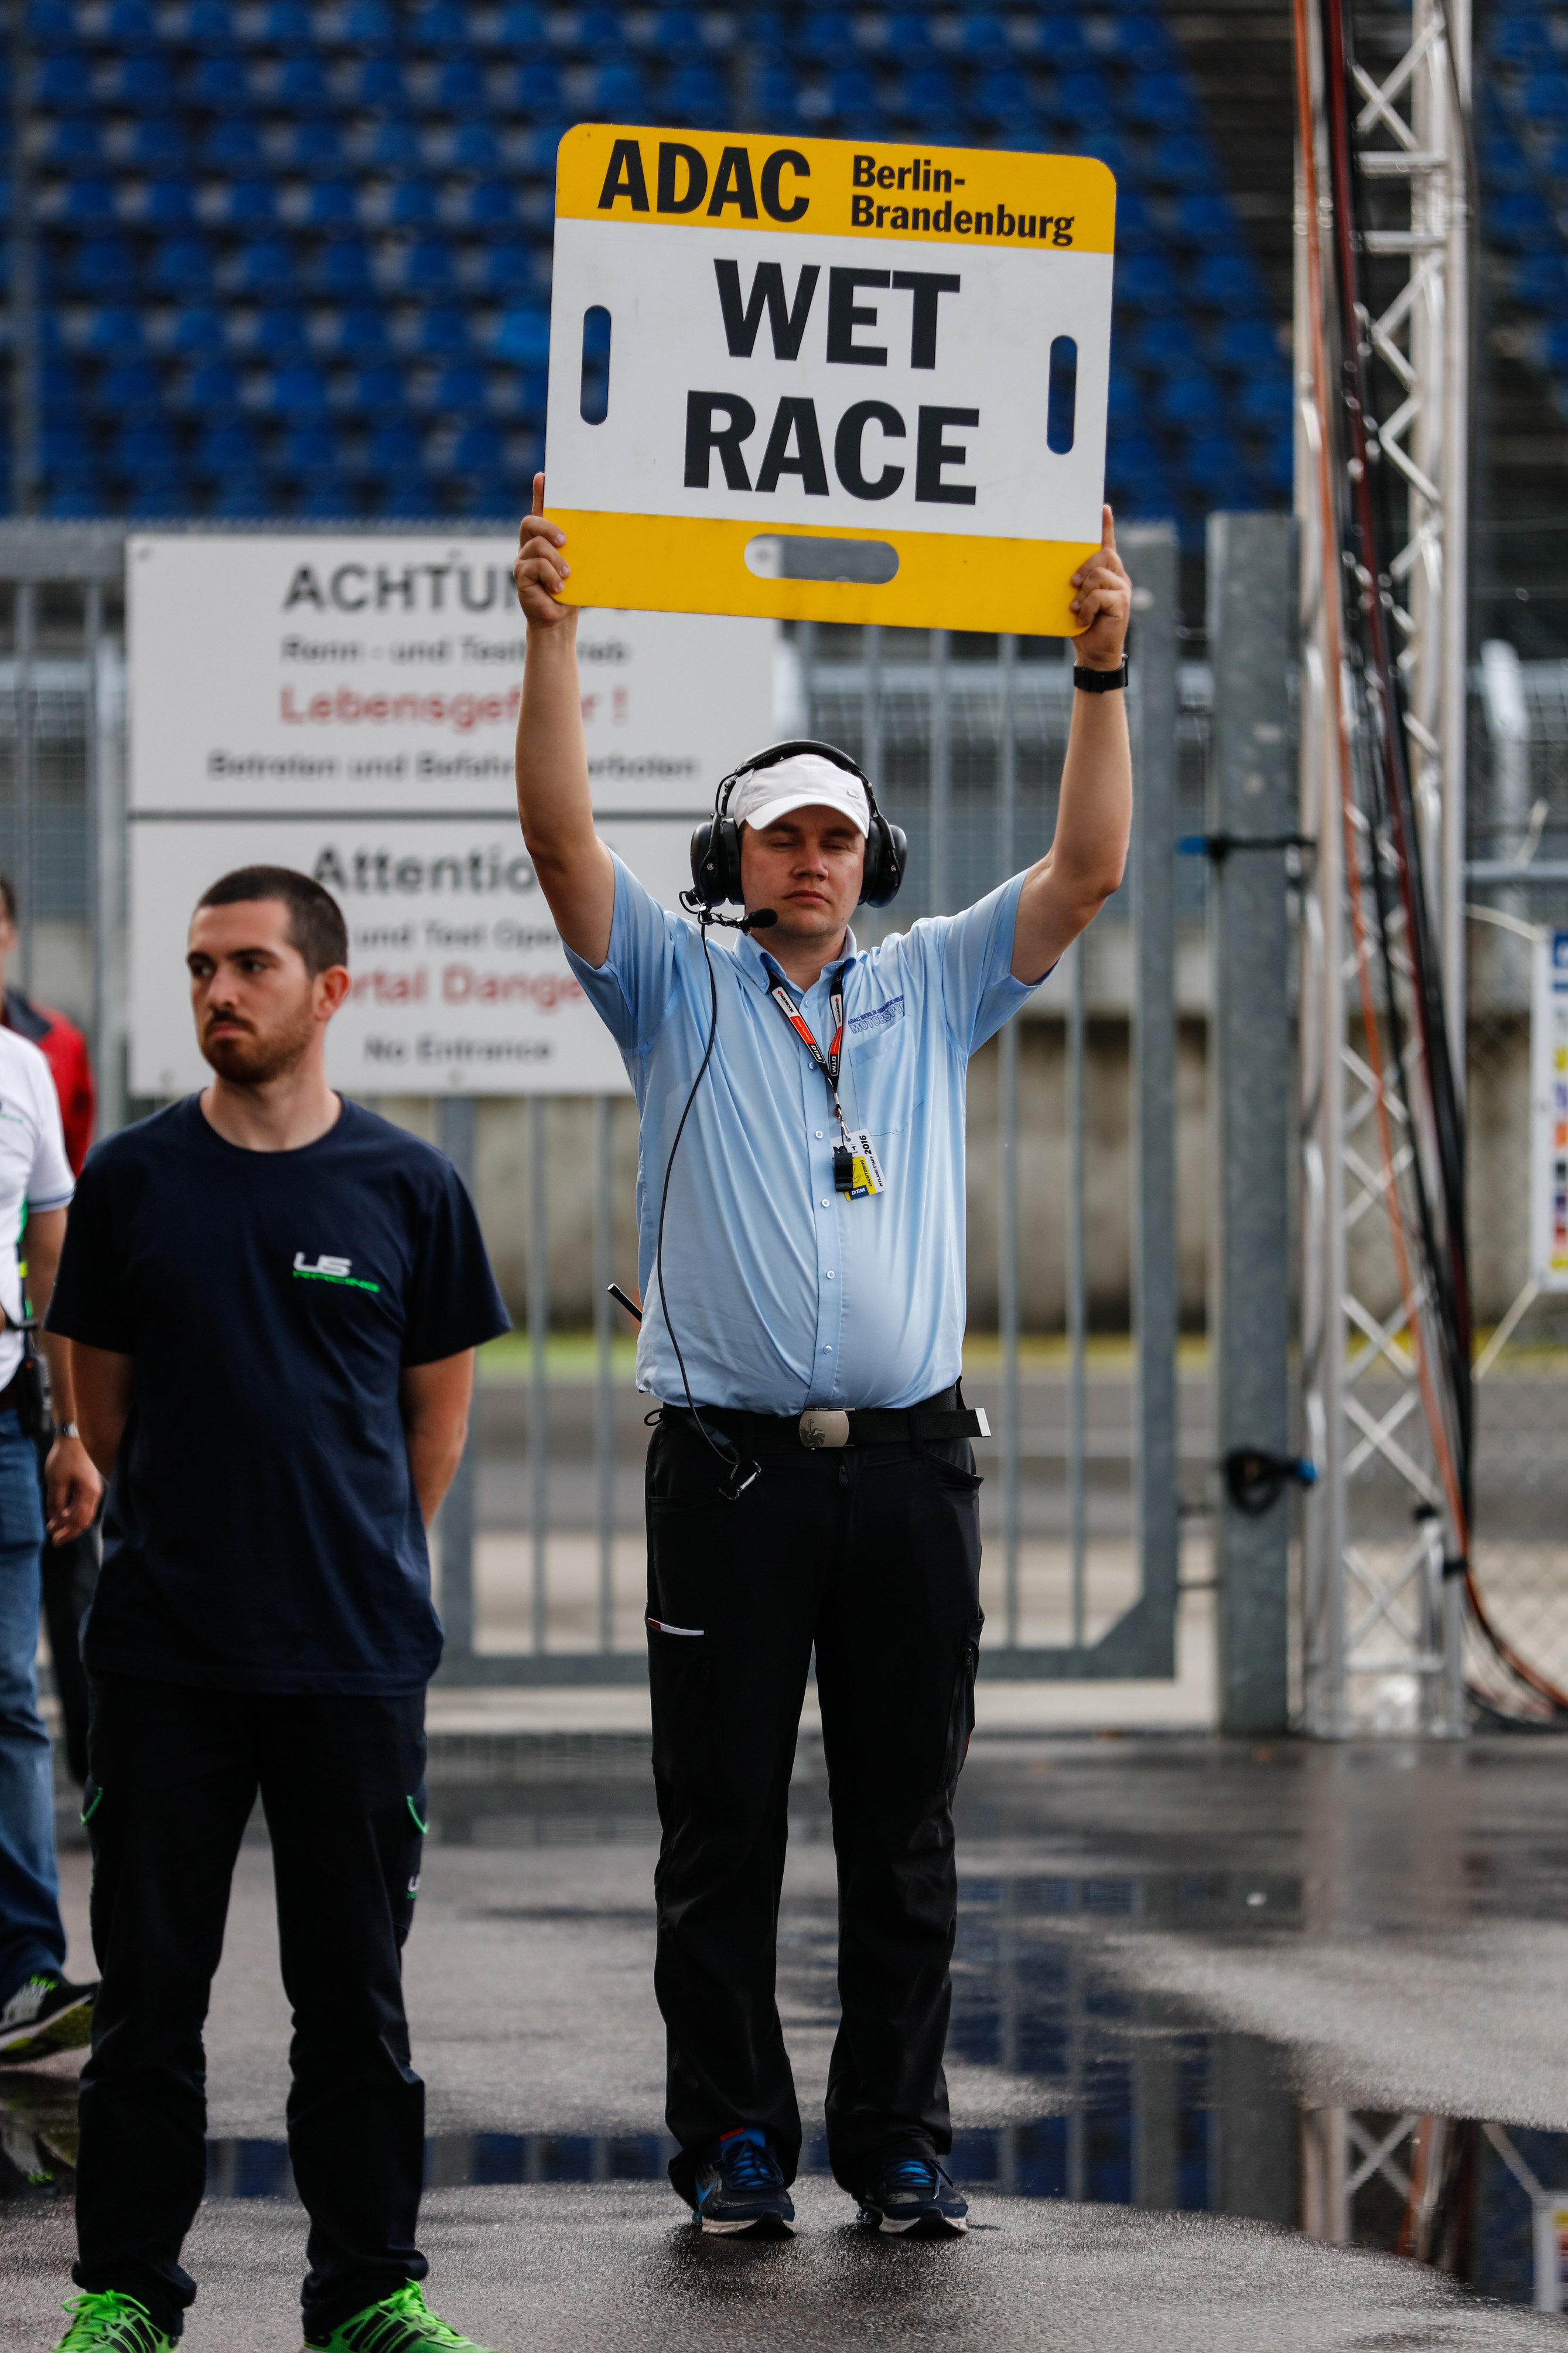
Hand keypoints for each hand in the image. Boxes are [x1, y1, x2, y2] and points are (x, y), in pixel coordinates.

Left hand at [44, 1432, 101, 1544]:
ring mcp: (94, 1490)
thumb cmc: (65, 1459)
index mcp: (89, 1493)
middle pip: (85, 1520)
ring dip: (71, 1524)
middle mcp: (95, 1494)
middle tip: (56, 1540)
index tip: (54, 1538)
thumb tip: (57, 1520)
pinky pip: (84, 1507)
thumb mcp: (56, 1482)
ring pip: (85, 1514)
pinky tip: (63, 1515)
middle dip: (70, 1532)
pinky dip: (74, 1515)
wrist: (73, 1439)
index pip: (79, 1520)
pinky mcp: (89, 1487)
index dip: (67, 1531)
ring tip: (56, 1529)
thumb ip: (57, 1503)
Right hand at [513, 473, 573, 627]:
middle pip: (530, 523)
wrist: (558, 620)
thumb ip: (579, 550)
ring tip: (567, 575)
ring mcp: (522, 561)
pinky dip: (551, 576)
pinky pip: (535, 566)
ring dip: (556, 559)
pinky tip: (558, 587)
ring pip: (536, 546)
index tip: (543, 477)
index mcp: (543, 541)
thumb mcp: (578, 566)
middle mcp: (529, 547)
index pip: (539, 512)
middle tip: (565, 541)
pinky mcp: (520, 576)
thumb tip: (599, 531)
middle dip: (548, 527)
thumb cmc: (570, 592)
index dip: (539, 494)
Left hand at [1069, 506, 1131, 669]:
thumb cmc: (1082, 625)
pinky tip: (1083, 619)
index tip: (1102, 508)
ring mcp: (1122, 588)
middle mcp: (1118, 576)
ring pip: (1099, 575)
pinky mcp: (1122, 602)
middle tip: (1072, 584)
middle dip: (1085, 567)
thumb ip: (1074, 584)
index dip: (1106, 526)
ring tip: (1076, 609)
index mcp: (1106, 573)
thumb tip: (1061, 573)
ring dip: (1082, 593)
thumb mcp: (1074, 600)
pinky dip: (1086, 607)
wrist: (1094, 651)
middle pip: (1103, 555)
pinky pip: (1099, 595)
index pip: (1107, 544)